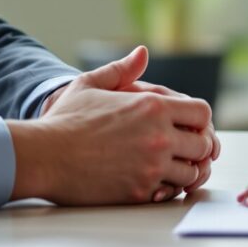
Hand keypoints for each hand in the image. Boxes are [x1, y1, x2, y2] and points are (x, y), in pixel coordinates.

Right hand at [10, 46, 217, 204]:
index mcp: (152, 107)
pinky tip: (152, 182)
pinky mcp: (140, 193)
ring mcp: (151, 167)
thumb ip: (121, 69)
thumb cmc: (64, 120)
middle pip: (204, 145)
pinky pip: (170, 194)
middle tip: (180, 149)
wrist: (43, 156)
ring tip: (167, 167)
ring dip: (183, 170)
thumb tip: (141, 53)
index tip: (185, 125)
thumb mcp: (91, 84)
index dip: (197, 119)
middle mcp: (158, 137)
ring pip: (191, 173)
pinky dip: (166, 189)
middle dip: (195, 146)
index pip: (201, 113)